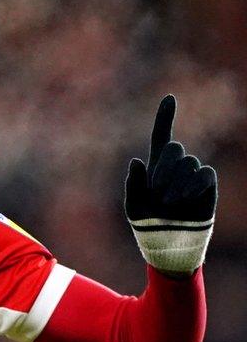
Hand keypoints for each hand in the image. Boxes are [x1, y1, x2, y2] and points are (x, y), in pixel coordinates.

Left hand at [125, 95, 216, 275]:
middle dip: (164, 169)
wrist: (169, 243)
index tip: (170, 98)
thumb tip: (138, 161)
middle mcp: (176, 167)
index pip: (161, 136)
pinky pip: (203, 175)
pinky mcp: (207, 186)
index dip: (166, 117)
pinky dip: (192, 186)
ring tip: (170, 203)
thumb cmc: (148, 225)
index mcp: (155, 167)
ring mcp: (193, 175)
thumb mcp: (133, 206)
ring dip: (176, 184)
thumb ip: (133, 184)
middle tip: (158, 194)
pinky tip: (184, 200)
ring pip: (188, 163)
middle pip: (174, 149)